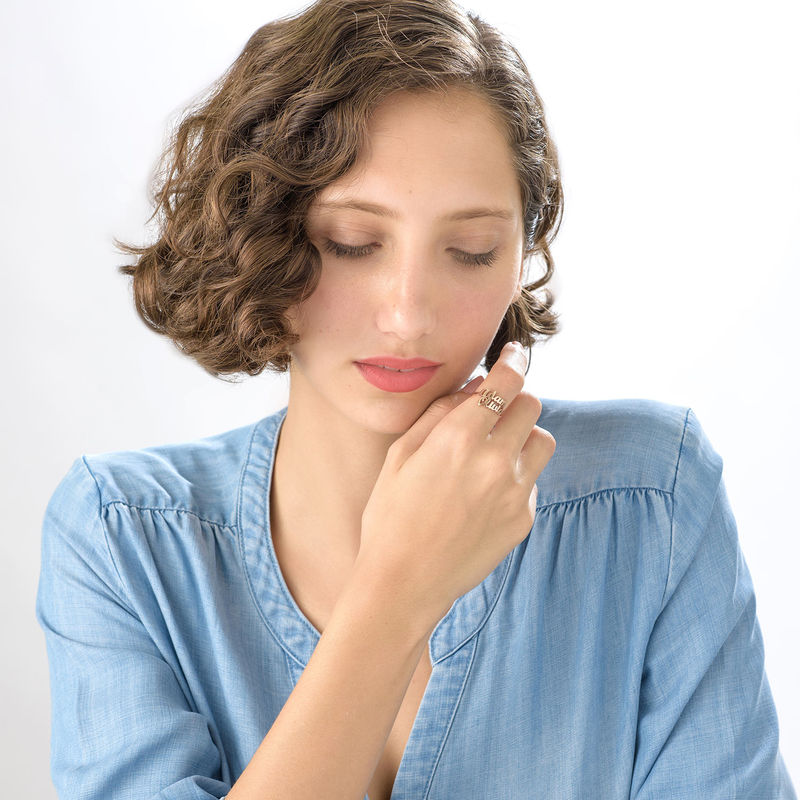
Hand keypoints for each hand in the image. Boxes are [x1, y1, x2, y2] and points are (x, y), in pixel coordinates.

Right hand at [355, 341, 555, 627]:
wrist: (403, 583)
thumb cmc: (390, 517)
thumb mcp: (400, 456)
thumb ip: (439, 414)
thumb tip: (474, 388)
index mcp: (459, 439)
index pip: (507, 382)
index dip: (515, 360)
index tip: (515, 354)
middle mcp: (495, 462)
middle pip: (533, 405)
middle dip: (515, 399)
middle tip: (494, 411)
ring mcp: (515, 493)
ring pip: (544, 441)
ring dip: (524, 435)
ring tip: (496, 451)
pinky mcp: (524, 519)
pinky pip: (533, 481)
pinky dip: (517, 476)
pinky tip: (485, 495)